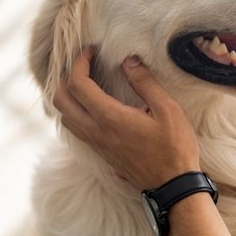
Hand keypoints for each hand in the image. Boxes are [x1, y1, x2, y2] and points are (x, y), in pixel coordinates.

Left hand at [53, 49, 199, 189]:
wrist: (172, 186)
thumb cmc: (174, 148)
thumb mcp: (168, 110)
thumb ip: (145, 83)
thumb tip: (128, 60)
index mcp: (109, 118)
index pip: (78, 84)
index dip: (79, 62)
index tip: (91, 50)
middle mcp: (96, 131)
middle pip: (60, 100)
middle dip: (66, 76)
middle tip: (83, 63)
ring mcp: (96, 144)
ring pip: (64, 116)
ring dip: (67, 94)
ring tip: (84, 80)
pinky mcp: (101, 152)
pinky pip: (75, 128)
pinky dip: (74, 110)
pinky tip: (91, 103)